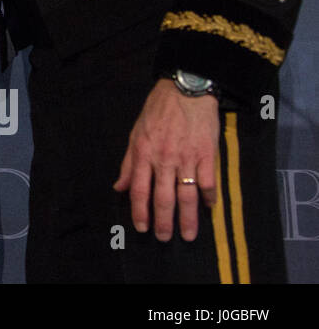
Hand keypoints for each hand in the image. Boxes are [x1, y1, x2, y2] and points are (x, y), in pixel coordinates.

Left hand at [114, 79, 219, 241]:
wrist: (185, 90)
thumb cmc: (157, 111)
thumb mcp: (135, 134)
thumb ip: (129, 163)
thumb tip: (119, 187)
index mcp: (143, 154)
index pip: (139, 190)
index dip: (139, 211)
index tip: (141, 227)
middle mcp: (164, 159)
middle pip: (163, 197)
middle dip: (163, 222)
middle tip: (165, 238)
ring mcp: (186, 158)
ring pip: (186, 195)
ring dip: (187, 218)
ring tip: (187, 234)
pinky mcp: (206, 155)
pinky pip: (208, 182)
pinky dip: (209, 198)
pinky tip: (208, 209)